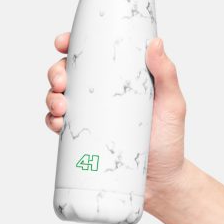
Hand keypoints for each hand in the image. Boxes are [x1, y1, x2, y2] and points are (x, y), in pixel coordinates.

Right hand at [45, 32, 186, 212]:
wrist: (161, 181)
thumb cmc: (169, 139)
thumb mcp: (172, 103)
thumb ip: (166, 74)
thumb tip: (156, 42)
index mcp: (119, 77)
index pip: (92, 54)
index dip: (72, 44)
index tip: (63, 44)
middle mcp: (101, 93)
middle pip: (69, 73)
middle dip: (56, 72)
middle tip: (61, 81)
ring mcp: (90, 115)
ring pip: (59, 96)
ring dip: (51, 96)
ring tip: (60, 106)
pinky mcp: (82, 138)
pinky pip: (59, 124)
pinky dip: (51, 120)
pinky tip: (57, 123)